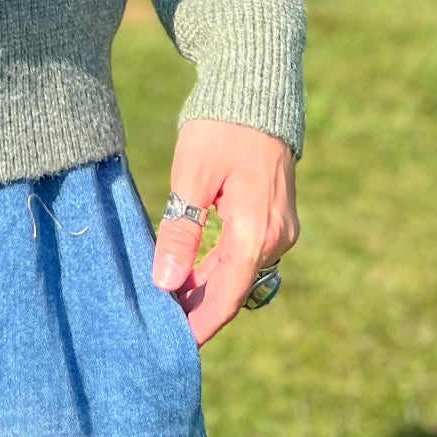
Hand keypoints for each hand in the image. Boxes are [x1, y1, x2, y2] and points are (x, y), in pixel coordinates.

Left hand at [151, 118, 298, 345]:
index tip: (172, 346)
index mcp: (256, 232)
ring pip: (238, 273)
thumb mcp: (192, 177)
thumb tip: (166, 282)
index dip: (198, 324)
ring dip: (205, 288)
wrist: (255, 90)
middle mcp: (276, 238)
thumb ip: (181, 232)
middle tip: (157, 326)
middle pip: (233, 289)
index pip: (225, 296)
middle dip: (197, 309)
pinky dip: (217, 267)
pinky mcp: (273, 217)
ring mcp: (279, 229)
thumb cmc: (220, 128)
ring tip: (164, 302)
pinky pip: (244, 254)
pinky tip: (187, 273)